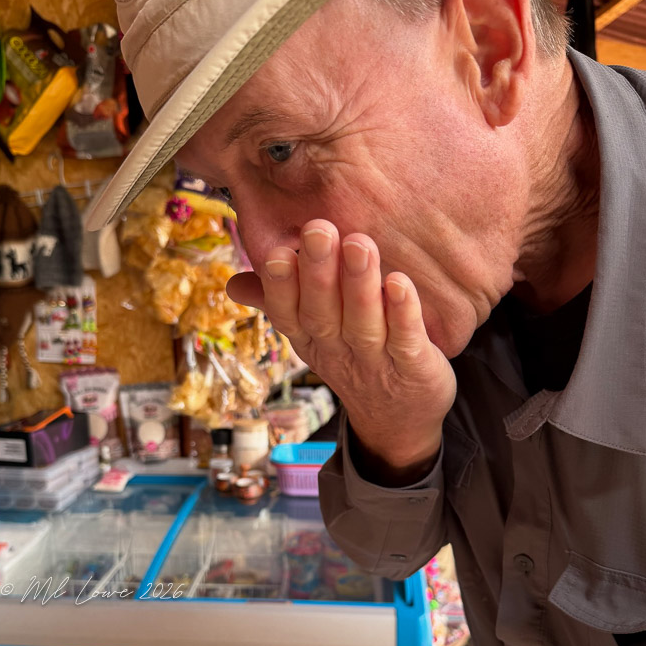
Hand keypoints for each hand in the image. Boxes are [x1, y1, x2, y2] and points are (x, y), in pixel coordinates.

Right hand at [227, 219, 455, 478]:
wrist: (399, 415)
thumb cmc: (352, 357)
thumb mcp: (310, 335)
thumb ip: (277, 302)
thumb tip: (232, 284)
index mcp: (308, 337)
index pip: (287, 314)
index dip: (280, 287)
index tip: (278, 252)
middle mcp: (337, 348)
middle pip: (323, 314)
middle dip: (318, 273)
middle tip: (319, 230)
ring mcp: (375, 360)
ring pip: (364, 323)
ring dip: (360, 284)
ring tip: (360, 243)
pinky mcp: (413, 366)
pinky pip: (406, 339)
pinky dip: (404, 313)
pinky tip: (400, 282)